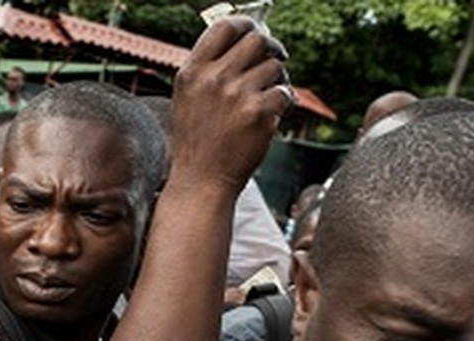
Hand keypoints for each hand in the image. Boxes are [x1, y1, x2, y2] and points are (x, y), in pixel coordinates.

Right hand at [171, 15, 290, 189]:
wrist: (201, 182)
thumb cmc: (197, 143)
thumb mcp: (188, 99)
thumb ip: (209, 69)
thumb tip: (244, 41)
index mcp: (192, 72)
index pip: (225, 26)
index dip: (246, 25)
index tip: (255, 32)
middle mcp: (214, 79)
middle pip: (257, 39)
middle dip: (271, 48)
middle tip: (274, 60)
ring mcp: (237, 95)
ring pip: (275, 66)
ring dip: (277, 79)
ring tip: (267, 98)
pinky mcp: (259, 113)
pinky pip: (285, 93)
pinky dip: (283, 103)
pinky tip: (271, 116)